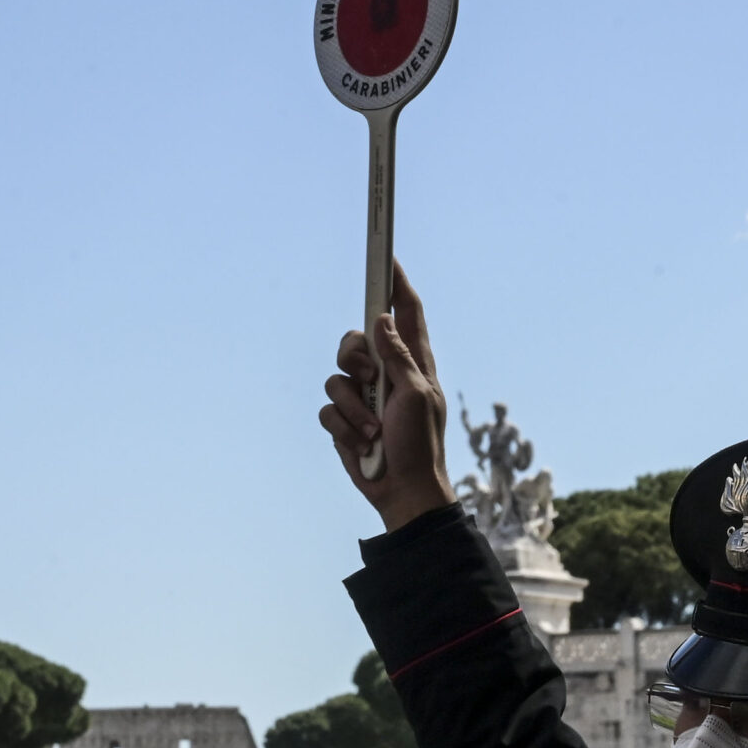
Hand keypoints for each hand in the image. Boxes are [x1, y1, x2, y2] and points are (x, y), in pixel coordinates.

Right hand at [319, 259, 456, 531]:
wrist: (401, 491)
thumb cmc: (420, 444)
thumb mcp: (416, 396)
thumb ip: (399, 357)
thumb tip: (382, 320)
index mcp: (413, 362)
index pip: (405, 312)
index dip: (395, 283)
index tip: (387, 256)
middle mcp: (386, 372)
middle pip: (355, 339)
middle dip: (354, 358)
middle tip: (369, 379)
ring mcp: (362, 396)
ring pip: (335, 376)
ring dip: (352, 407)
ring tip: (372, 428)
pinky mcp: (343, 419)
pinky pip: (327, 408)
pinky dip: (342, 427)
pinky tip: (361, 442)